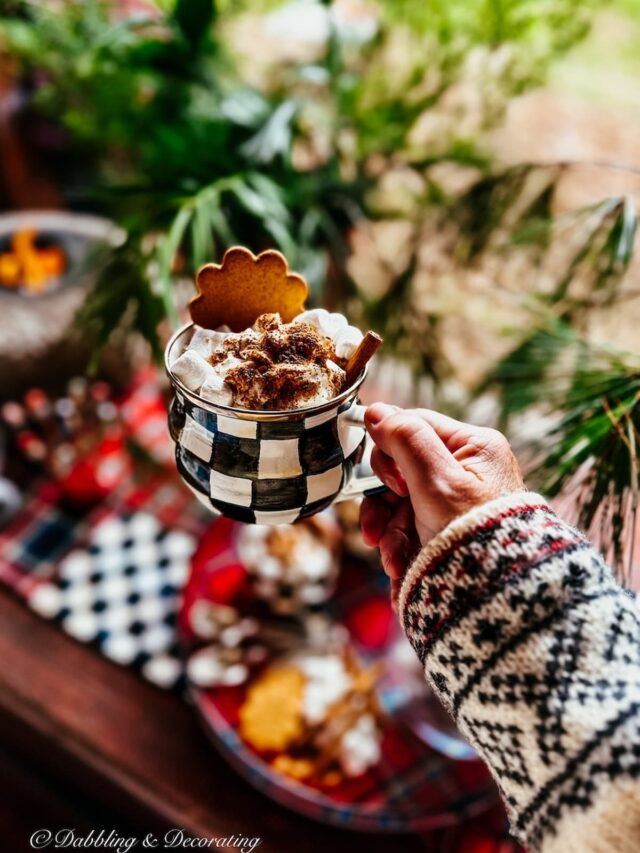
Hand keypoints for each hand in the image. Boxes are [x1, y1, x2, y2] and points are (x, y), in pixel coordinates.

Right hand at [360, 404, 523, 594]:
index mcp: (473, 446)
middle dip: (384, 499)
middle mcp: (466, 470)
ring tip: (389, 556)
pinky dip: (398, 547)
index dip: (389, 449)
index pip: (414, 425)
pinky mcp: (444, 530)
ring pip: (400, 502)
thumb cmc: (475, 535)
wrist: (498, 596)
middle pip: (401, 466)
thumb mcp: (437, 481)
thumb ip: (405, 440)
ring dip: (387, 529)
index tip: (387, 479)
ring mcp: (454, 502)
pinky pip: (409, 528)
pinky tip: (398, 567)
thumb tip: (375, 410)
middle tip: (379, 523)